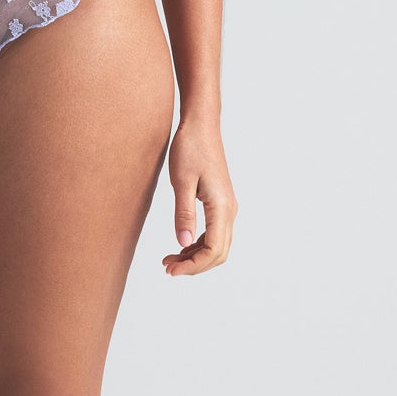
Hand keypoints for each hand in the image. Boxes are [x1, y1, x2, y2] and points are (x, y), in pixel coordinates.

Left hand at [162, 116, 235, 276]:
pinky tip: (180, 245)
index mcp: (221, 206)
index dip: (193, 266)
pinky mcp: (220, 203)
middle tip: (167, 268)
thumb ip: (183, 213)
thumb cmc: (190, 148)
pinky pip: (214, 233)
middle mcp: (229, 209)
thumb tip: (183, 242)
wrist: (201, 125)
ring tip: (169, 260)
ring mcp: (226, 206)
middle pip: (218, 253)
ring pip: (217, 245)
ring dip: (195, 257)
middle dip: (194, 266)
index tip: (171, 270)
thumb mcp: (181, 181)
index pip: (213, 250)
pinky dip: (198, 244)